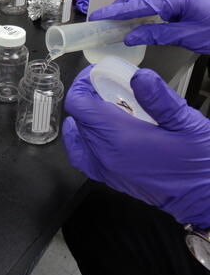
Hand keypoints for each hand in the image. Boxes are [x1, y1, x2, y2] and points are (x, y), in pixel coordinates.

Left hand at [63, 66, 209, 228]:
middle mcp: (105, 153)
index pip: (78, 104)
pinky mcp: (109, 177)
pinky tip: (94, 132)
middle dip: (87, 98)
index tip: (93, 76)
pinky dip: (80, 140)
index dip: (81, 85)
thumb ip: (159, 98)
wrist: (204, 198)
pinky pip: (81, 156)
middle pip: (78, 118)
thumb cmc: (198, 161)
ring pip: (78, 135)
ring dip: (86, 118)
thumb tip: (139, 76)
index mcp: (119, 136)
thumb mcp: (185, 122)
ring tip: (105, 108)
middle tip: (106, 87)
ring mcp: (104, 167)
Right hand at [89, 0, 209, 53]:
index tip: (100, 16)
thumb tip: (129, 37)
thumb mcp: (188, 36)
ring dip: (129, 5)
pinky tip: (136, 18)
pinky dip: (141, 7)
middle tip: (104, 18)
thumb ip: (157, 34)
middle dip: (120, 4)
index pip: (140, 3)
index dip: (117, 10)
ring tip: (115, 19)